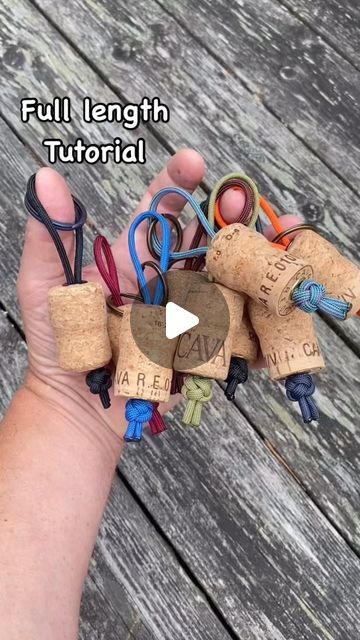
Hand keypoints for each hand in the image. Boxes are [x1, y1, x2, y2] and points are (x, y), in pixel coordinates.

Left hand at [17, 151, 300, 440]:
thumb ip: (50, 237)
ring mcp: (190, 313)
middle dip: (230, 214)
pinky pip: (240, 333)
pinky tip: (286, 302)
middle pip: (208, 240)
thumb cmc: (59, 346)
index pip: (163, 212)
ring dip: (260, 255)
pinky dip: (265, 321)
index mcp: (137, 259)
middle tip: (243, 200)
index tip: (193, 162)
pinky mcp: (204, 348)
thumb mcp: (45, 286)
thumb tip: (45, 179)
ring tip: (286, 234)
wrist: (77, 406)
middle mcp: (169, 280)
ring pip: (232, 278)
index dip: (180, 184)